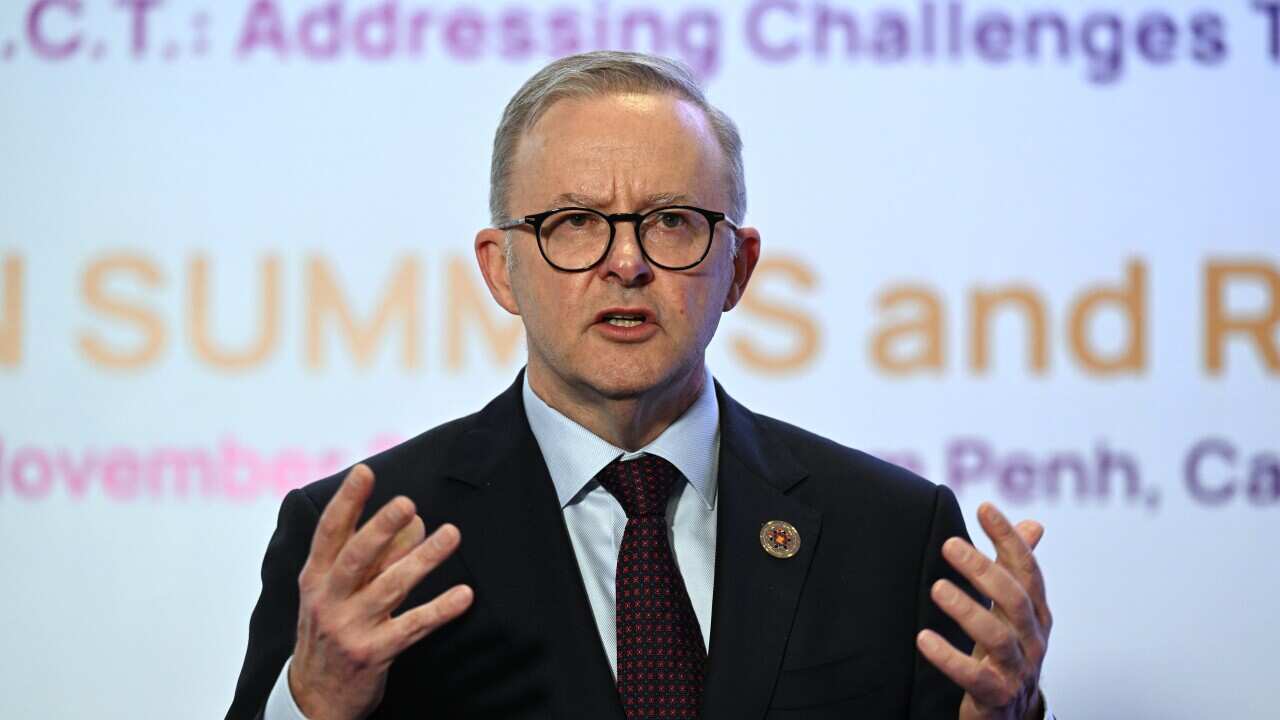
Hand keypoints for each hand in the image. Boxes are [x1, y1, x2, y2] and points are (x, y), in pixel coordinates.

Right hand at [289, 464, 473, 719]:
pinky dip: (440, 610)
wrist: (313, 698)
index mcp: (315, 579)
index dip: (346, 501)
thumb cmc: (330, 631)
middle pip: (356, 557)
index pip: (329, 534)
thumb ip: (373, 556)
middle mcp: (329, 600)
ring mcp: (350, 628)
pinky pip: (412, 626)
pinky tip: (464, 595)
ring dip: (424, 559)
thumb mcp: (337, 592)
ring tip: (451, 535)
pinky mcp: (373, 654)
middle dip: (381, 527)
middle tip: (408, 503)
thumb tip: (416, 521)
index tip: (365, 472)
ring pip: (390, 587)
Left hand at [916, 503, 1052, 719]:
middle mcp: (1032, 638)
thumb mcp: (1014, 611)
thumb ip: (1017, 570)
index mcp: (1036, 613)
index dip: (1009, 538)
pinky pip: (974, 676)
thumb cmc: (1007, 652)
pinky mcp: (998, 695)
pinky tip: (924, 639)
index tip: (984, 507)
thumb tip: (1034, 524)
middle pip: (1014, 598)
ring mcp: (1018, 668)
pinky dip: (949, 657)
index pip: (1027, 569)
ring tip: (937, 588)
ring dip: (967, 609)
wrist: (1010, 713)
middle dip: (983, 569)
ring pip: (997, 636)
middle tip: (949, 545)